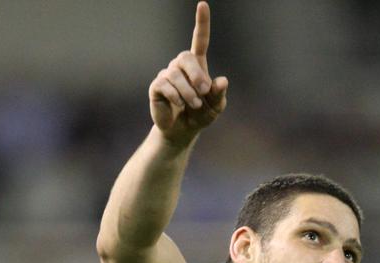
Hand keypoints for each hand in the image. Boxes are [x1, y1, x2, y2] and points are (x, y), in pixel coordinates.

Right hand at [149, 1, 227, 144]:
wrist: (182, 131)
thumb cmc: (201, 115)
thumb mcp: (215, 107)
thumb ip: (219, 94)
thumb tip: (222, 80)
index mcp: (198, 66)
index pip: (200, 40)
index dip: (202, 23)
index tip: (203, 4)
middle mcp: (180, 66)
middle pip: (186, 57)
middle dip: (196, 74)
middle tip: (204, 91)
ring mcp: (167, 75)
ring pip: (176, 75)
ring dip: (188, 92)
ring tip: (194, 105)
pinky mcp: (157, 87)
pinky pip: (165, 86)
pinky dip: (176, 97)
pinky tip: (179, 105)